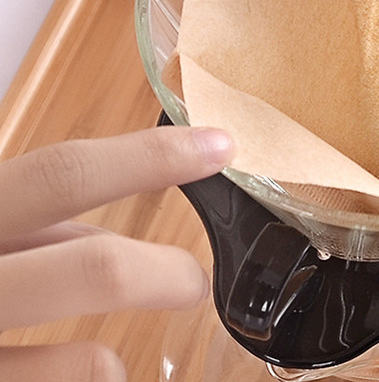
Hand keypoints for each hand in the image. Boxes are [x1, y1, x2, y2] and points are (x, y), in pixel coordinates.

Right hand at [0, 127, 233, 381]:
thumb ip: (32, 221)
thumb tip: (111, 222)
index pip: (64, 173)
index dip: (151, 158)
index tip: (221, 145)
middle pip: (92, 270)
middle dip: (166, 272)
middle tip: (195, 278)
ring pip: (85, 362)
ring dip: (122, 352)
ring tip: (132, 343)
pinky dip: (85, 379)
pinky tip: (91, 371)